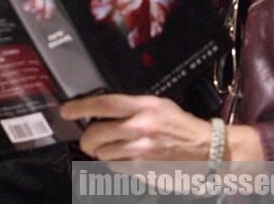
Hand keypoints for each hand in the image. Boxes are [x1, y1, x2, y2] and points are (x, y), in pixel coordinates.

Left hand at [60, 93, 210, 160]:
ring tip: (111, 147)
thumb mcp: (158, 105)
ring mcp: (141, 151)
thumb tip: (105, 109)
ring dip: (101, 151)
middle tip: (88, 137)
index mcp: (144, 107)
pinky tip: (126, 157)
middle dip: (86, 137)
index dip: (82, 106)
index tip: (67, 110)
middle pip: (97, 132)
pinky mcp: (143, 170)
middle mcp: (141, 127)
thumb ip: (132, 106)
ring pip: (102, 152)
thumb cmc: (181, 125)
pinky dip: (115, 163)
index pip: (106, 103)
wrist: (206, 150)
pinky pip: (116, 167)